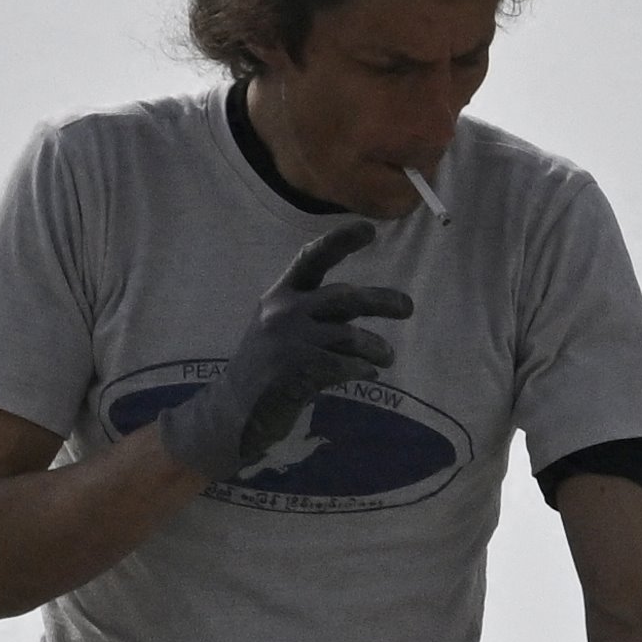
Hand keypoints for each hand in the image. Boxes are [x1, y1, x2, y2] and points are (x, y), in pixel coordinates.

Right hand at [159, 224, 408, 483]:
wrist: (233, 412)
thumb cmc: (267, 368)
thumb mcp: (282, 329)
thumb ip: (317, 312)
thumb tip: (371, 301)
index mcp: (280, 296)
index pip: (311, 259)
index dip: (340, 242)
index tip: (369, 229)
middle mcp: (283, 312)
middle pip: (344, 297)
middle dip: (381, 300)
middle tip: (407, 307)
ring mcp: (288, 340)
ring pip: (350, 335)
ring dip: (376, 347)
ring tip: (386, 358)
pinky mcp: (294, 369)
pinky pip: (343, 364)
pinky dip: (361, 370)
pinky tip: (366, 374)